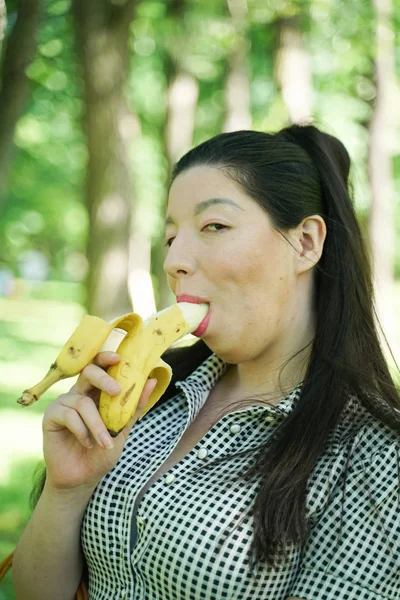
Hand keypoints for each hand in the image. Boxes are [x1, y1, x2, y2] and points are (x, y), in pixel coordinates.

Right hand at [42, 351, 156, 492]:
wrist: (82, 479)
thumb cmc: (102, 452)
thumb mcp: (123, 429)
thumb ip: (134, 406)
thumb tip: (151, 381)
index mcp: (96, 393)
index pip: (100, 367)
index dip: (106, 358)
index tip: (119, 357)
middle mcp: (79, 393)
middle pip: (88, 372)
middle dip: (103, 378)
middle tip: (116, 391)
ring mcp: (63, 404)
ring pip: (82, 401)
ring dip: (97, 424)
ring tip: (105, 443)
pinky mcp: (51, 416)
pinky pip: (68, 415)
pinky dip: (81, 430)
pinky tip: (87, 444)